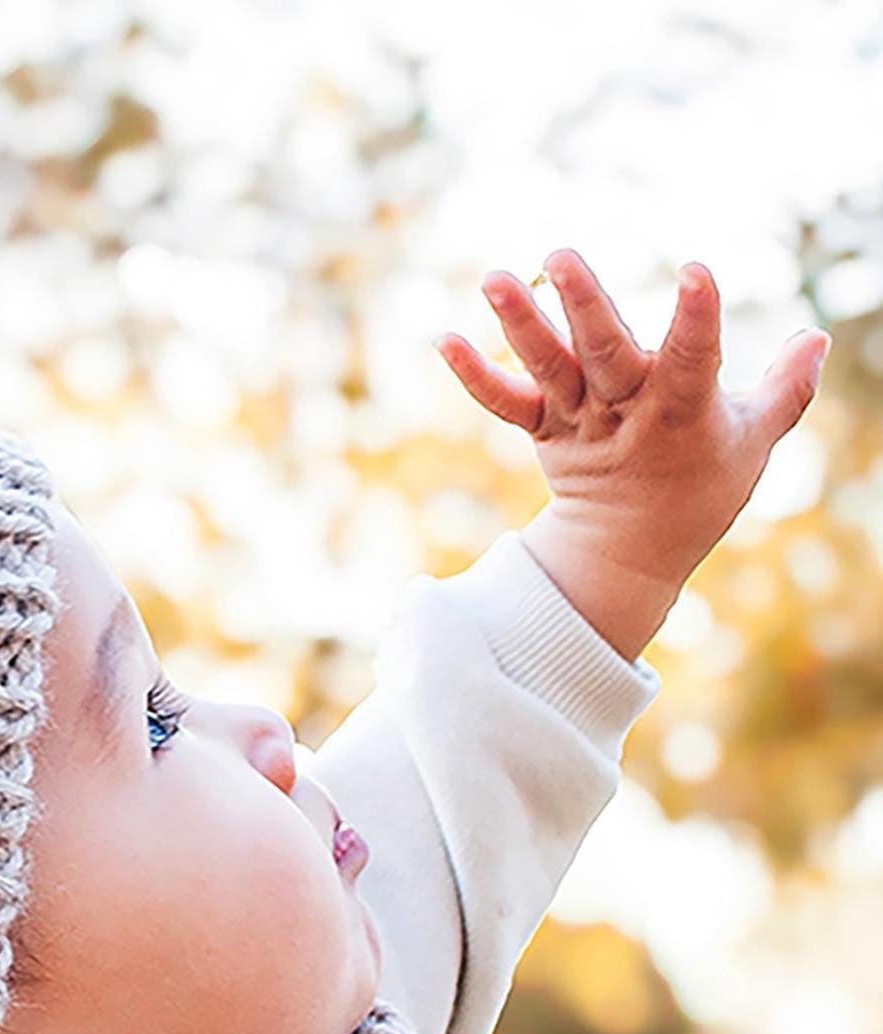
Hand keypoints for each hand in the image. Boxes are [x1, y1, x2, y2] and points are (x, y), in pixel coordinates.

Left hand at [433, 248, 831, 658]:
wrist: (630, 553)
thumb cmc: (701, 486)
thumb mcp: (754, 441)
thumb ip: (786, 388)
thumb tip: (818, 338)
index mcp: (681, 413)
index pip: (692, 358)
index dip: (695, 318)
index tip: (697, 271)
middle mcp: (623, 414)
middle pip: (603, 354)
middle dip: (584, 304)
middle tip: (561, 253)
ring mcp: (578, 422)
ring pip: (549, 370)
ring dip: (520, 323)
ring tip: (494, 277)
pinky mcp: (544, 432)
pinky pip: (505, 402)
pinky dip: (473, 373)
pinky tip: (443, 338)